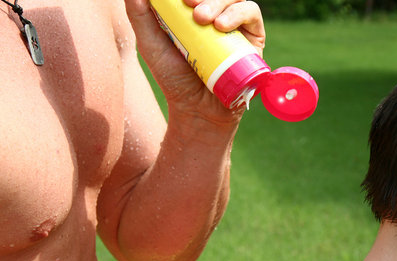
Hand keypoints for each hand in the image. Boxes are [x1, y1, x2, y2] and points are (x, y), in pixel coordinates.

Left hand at [124, 0, 264, 120]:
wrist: (199, 110)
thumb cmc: (174, 79)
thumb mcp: (150, 45)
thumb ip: (139, 15)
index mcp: (193, 12)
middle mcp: (216, 15)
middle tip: (189, 4)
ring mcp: (236, 26)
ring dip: (219, 2)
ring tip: (203, 20)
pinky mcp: (253, 38)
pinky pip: (251, 12)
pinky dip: (238, 13)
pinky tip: (222, 26)